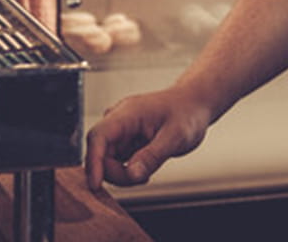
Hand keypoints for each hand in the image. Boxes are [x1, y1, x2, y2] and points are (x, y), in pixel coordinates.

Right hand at [85, 86, 215, 189]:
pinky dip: (128, 171)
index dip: (93, 162)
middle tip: (143, 178)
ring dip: (123, 173)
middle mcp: (118, 121)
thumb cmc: (187, 112)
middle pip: (100, 153)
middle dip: (116, 173)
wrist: (194, 104)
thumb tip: (132, 175)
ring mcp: (121, 131)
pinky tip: (146, 167)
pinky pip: (116, 161)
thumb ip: (153, 156)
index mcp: (127, 113)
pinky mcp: (125, 141)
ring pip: (107, 160)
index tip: (95, 184)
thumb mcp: (176, 136)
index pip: (98, 136)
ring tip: (149, 169)